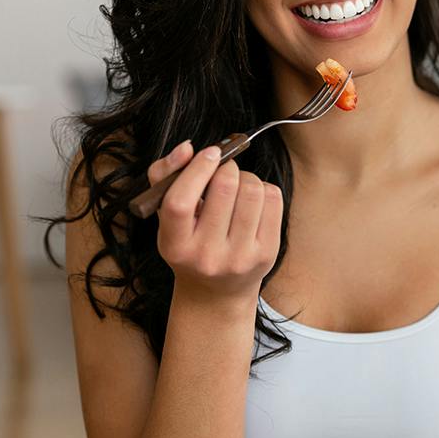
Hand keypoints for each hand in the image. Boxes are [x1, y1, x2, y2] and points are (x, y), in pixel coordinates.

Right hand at [148, 141, 282, 298]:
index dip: (196, 170)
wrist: (216, 290)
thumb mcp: (166, 216)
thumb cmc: (189, 242)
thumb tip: (187, 148)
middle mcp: (207, 256)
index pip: (180, 202)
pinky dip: (263, 189)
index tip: (209, 153)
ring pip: (252, 190)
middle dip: (226, 167)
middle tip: (223, 171)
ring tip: (237, 187)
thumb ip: (165, 175)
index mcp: (174, 246)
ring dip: (246, 177)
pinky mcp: (267, 254)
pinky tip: (252, 201)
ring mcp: (240, 258)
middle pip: (224, 188)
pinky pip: (273, 200)